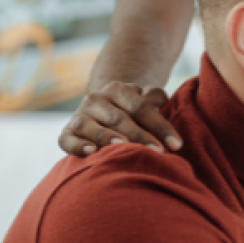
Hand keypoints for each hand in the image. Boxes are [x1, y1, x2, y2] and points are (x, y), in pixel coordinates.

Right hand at [59, 81, 180, 156]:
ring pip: (92, 127)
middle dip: (140, 136)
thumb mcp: (144, 99)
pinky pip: (68, 140)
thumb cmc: (132, 111)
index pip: (141, 107)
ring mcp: (79, 116)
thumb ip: (155, 97)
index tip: (177, 144)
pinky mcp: (66, 133)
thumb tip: (159, 100)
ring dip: (108, 138)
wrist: (101, 113)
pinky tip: (91, 152)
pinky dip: (78, 146)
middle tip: (157, 152)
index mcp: (118, 89)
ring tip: (124, 147)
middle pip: (120, 118)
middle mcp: (95, 100)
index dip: (160, 126)